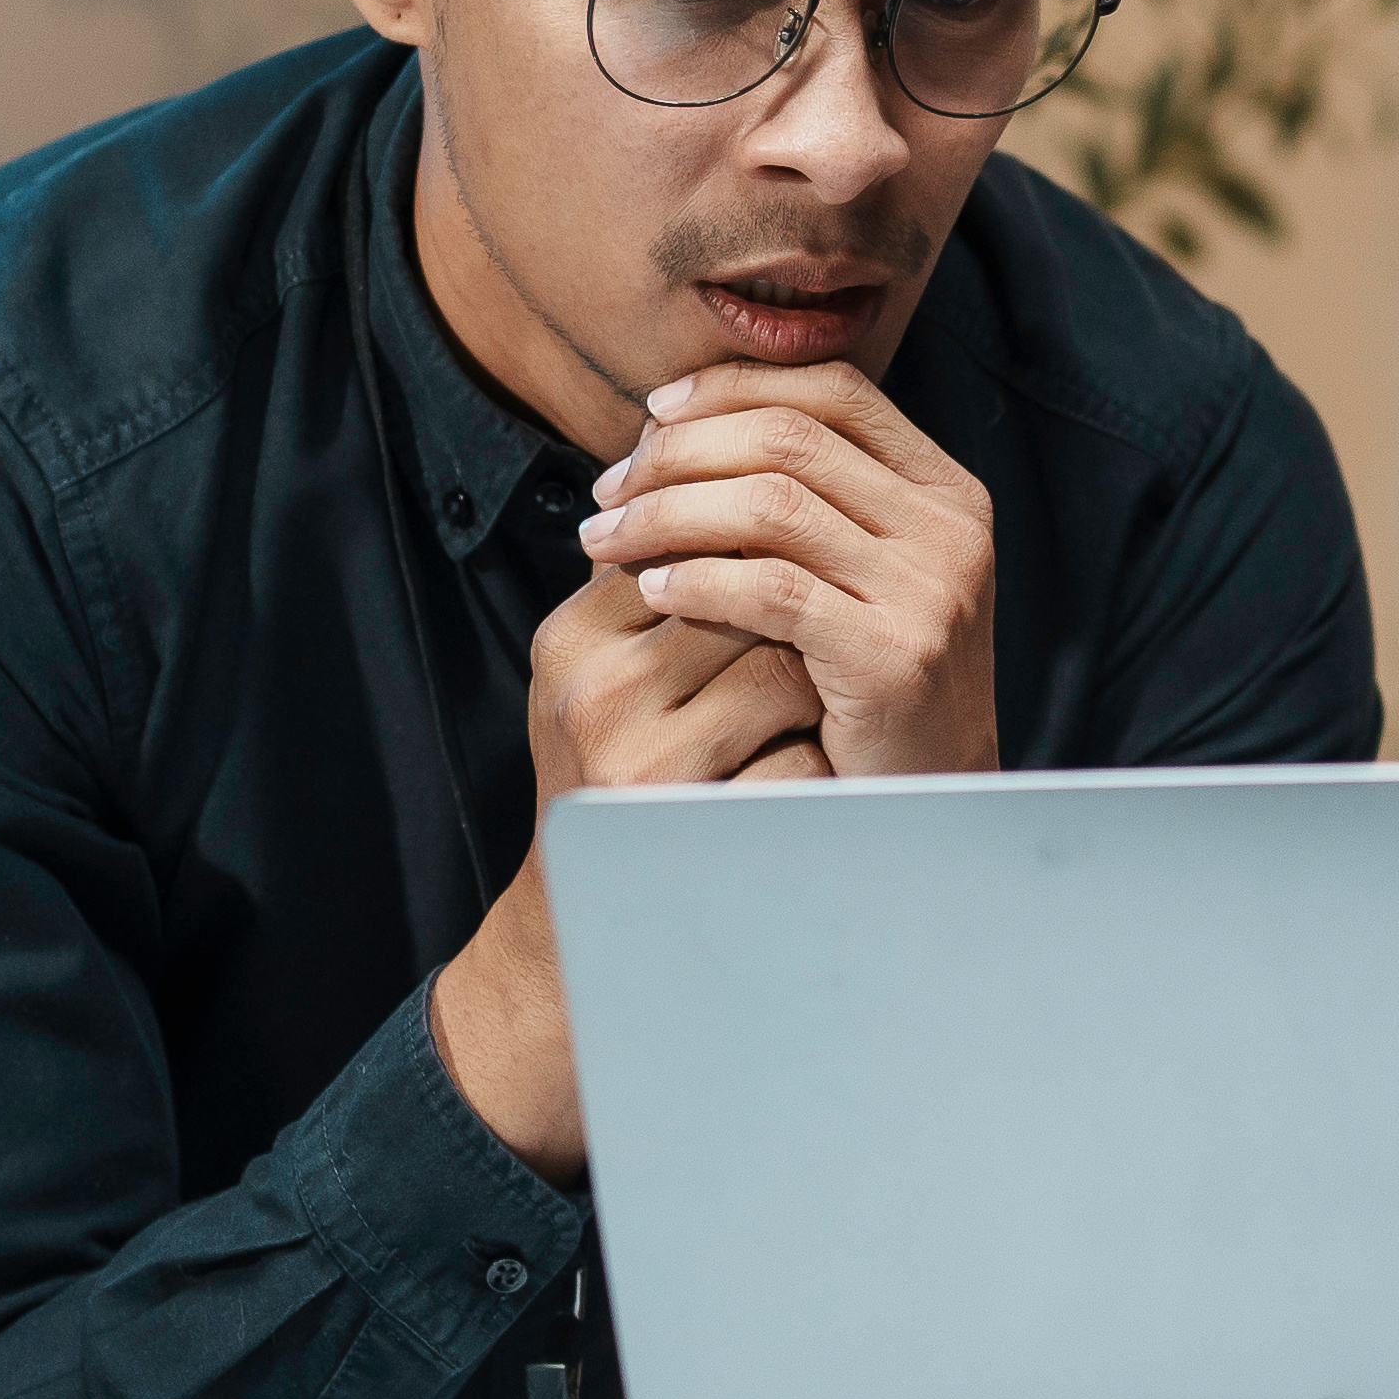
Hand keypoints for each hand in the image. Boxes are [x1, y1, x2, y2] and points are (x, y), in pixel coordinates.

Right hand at [432, 571, 824, 1177]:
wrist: (596, 910)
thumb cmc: (626, 773)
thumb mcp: (612, 676)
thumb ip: (656, 591)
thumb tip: (752, 487)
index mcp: (572, 640)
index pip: (694, 549)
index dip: (760, 567)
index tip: (794, 590)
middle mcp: (594, 693)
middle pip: (746, 601)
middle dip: (798, 621)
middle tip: (826, 647)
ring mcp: (638, 763)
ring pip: (783, 673)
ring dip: (821, 688)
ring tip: (819, 709)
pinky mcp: (695, 828)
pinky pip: (802, 763)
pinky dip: (823, 764)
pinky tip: (815, 776)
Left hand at [583, 362, 999, 780]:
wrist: (928, 797)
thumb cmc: (868, 683)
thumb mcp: (856, 572)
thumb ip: (802, 501)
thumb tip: (672, 430)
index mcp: (944, 491)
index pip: (835, 392)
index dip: (734, 389)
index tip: (653, 414)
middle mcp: (949, 528)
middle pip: (791, 440)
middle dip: (681, 454)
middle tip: (610, 489)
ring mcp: (929, 590)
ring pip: (772, 506)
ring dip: (670, 513)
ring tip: (608, 540)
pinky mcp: (893, 655)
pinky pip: (772, 590)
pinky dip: (700, 580)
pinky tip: (652, 590)